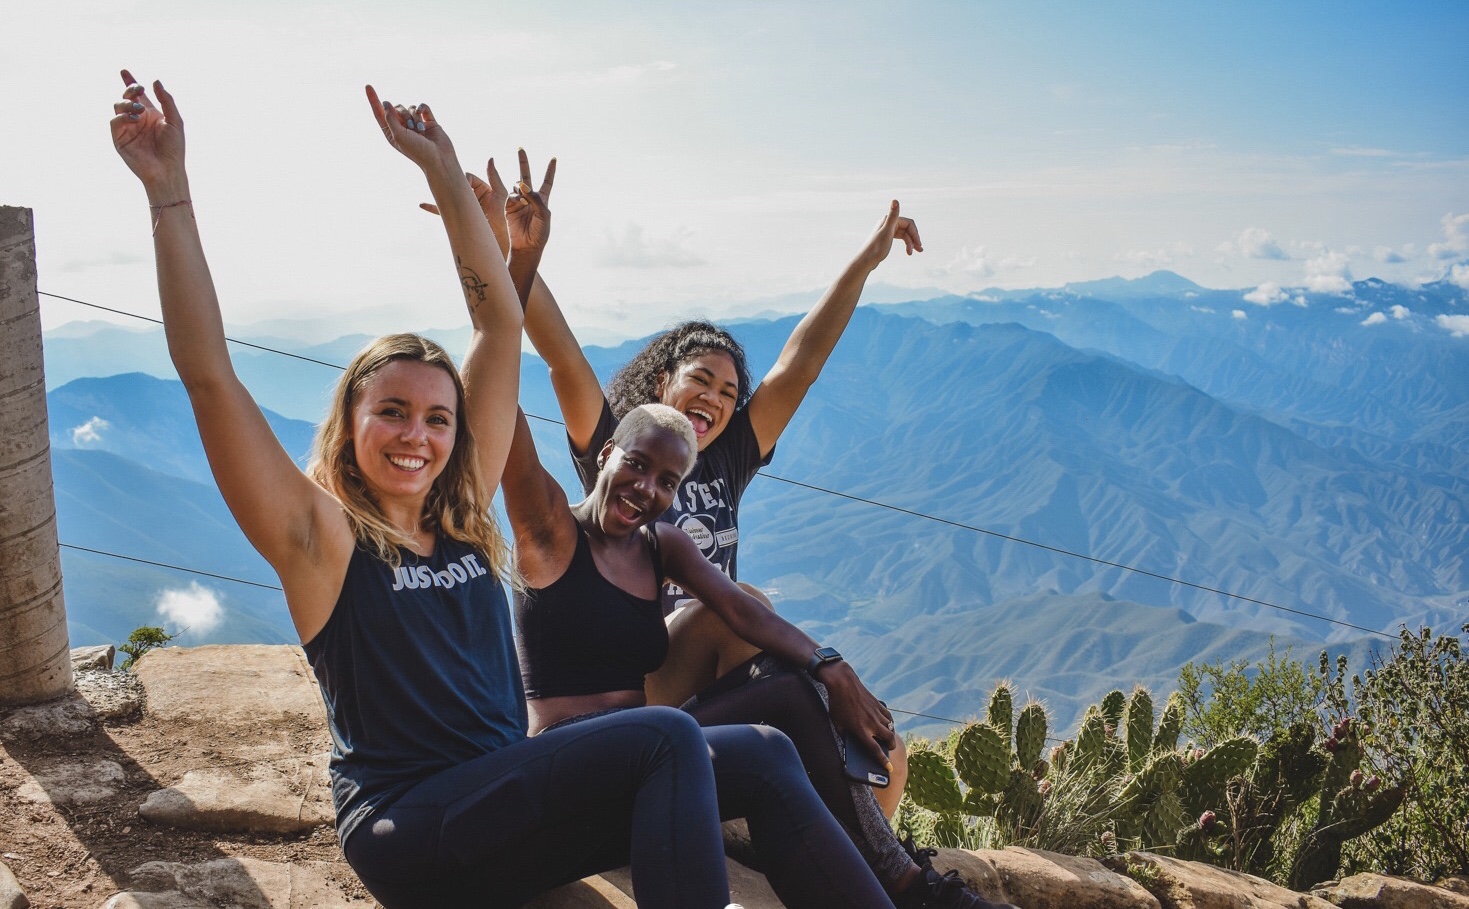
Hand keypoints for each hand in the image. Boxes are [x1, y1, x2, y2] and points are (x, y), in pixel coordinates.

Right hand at [110, 70, 185, 194]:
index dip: (130, 82)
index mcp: (150, 114)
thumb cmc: (174, 148)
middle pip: (127, 98)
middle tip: (138, 90)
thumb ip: (166, 100)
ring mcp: (127, 128)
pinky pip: (115, 121)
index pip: (137, 96)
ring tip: (139, 110)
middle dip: (130, 90)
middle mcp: (137, 119)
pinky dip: (123, 116)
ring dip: (128, 104)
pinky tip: (135, 119)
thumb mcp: (174, 120)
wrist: (167, 169)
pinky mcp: (119, 138)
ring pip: (118, 107)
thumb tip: (155, 81)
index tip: (124, 71)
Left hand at [365, 85, 456, 172]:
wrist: (439, 159)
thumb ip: (390, 118)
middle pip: (397, 108)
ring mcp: (415, 123)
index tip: (368, 86)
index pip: (379, 113)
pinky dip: (423, 109)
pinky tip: (425, 116)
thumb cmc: (417, 151)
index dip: (373, 99)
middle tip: (410, 128)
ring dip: (415, 117)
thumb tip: (386, 103)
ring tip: (420, 131)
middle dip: (403, 115)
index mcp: (391, 132)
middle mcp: (402, 127)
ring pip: (410, 107)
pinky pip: (422, 107)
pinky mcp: (428, 120)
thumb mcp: (398, 135)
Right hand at [421, 160, 511, 254]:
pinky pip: (442, 211)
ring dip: (441, 192)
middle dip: (449, 182)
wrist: (497, 240)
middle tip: (442, 182)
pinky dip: (432, 207)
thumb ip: (494, 177)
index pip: (467, 177)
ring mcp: (463, 207)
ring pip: (449, 196)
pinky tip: (421, 205)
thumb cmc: (502, 218)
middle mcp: (471, 196)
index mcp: (482, 189)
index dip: (464, 180)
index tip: (463, 188)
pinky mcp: (457, 217)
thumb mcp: (501, 195)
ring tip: (433, 187)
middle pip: (456, 184)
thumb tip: (490, 158)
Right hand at [506, 148, 554, 252]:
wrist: (527, 245)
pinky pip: (512, 194)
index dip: (550, 170)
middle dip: (523, 162)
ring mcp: (519, 201)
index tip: (554, 158)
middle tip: (520, 148)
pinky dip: (516, 196)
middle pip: (527, 176)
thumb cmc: (539, 233)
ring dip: (521, 188)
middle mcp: (530, 198)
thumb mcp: (544, 215)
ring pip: (518, 185)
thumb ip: (536, 198)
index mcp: (543, 200)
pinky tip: (520, 203)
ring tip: (525, 200)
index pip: (547, 181)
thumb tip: (523, 185)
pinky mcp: (509, 206)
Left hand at [817, 661, 898, 768]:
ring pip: (890, 727)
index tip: (889, 768)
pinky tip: (887, 724)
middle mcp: (872, 723)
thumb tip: (850, 745)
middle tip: (889, 749)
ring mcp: (876, 713)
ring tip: (887, 737)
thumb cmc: (837, 704)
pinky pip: (889, 716)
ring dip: (890, 734)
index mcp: (861, 730)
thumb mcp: (837, 724)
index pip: (875, 750)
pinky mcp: (878, 704)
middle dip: (891, 747)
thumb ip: (845, 736)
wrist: (843, 682)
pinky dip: (890, 722)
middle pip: (889, 739)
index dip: (883, 761)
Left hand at [857, 200, 922, 269]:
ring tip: (915, 252)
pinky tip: (909, 251)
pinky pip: (900, 238)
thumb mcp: (887, 232)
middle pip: (907, 228)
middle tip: (920, 249)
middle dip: (914, 238)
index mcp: (889, 220)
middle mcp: (888, 223)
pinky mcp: (887, 238)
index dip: (915, 233)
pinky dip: (906, 244)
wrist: (865, 261)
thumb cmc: (876, 248)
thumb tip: (895, 200)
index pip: (908, 223)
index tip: (918, 244)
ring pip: (905, 234)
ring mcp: (888, 230)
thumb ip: (892, 216)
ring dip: (911, 243)